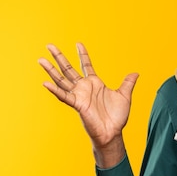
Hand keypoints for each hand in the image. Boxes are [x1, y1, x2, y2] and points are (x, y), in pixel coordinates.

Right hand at [38, 43, 138, 166]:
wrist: (113, 132)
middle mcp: (84, 87)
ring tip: (40, 60)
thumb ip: (128, 83)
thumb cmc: (117, 117)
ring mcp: (79, 95)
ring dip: (51, 70)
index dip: (82, 54)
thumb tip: (136, 73)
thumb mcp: (124, 96)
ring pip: (62, 80)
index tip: (78, 43)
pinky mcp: (77, 104)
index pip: (86, 65)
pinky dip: (55, 90)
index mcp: (95, 83)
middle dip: (59, 57)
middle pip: (68, 69)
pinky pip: (64, 96)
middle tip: (49, 45)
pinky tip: (45, 83)